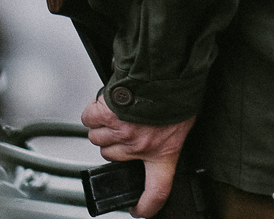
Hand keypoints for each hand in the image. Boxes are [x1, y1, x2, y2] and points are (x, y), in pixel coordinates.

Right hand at [81, 97, 195, 217]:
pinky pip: (89, 119)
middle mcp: (140, 146)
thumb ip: (167, 136)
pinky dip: (94, 112)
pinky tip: (106, 104)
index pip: (157, 190)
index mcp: (164, 151)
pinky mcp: (106, 115)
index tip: (139, 210)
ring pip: (98, 138)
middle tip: (128, 124)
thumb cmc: (178, 91)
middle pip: (112, 155)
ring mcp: (121, 132)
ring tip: (120, 111)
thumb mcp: (183, 121)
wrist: (168, 69)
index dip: (146, 205)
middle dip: (116, 142)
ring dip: (105, 126)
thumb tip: (160, 138)